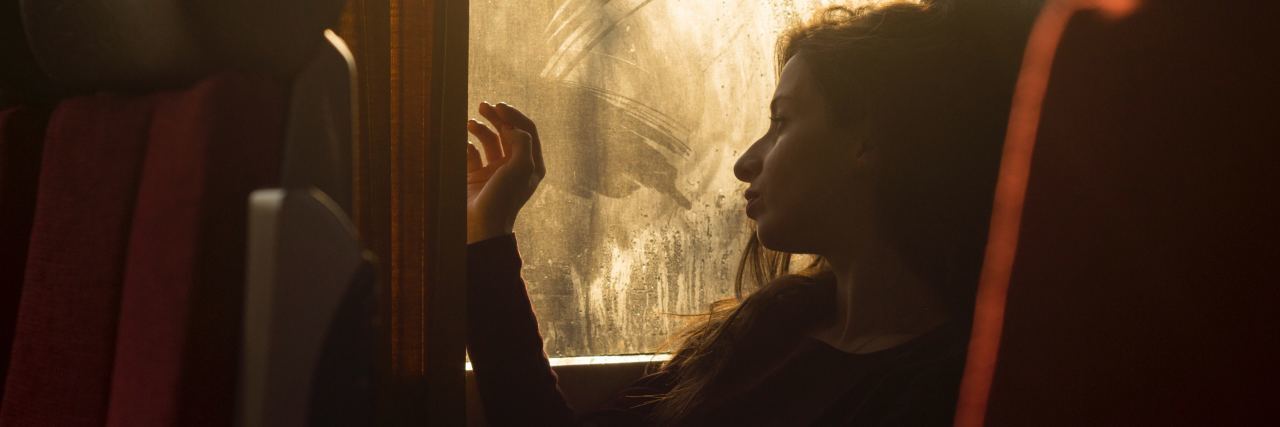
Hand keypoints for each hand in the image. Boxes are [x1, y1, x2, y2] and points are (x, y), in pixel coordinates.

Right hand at [466, 102, 545, 243]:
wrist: (481, 227)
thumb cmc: (503, 199)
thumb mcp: (521, 168)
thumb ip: (522, 142)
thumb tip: (513, 127)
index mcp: (530, 164)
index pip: (526, 130)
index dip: (514, 115)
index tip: (499, 106)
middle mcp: (514, 166)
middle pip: (508, 132)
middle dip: (497, 117)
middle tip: (484, 105)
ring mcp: (495, 171)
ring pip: (489, 141)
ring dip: (481, 128)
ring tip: (470, 122)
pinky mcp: (476, 177)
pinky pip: (472, 154)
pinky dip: (468, 145)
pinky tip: (464, 142)